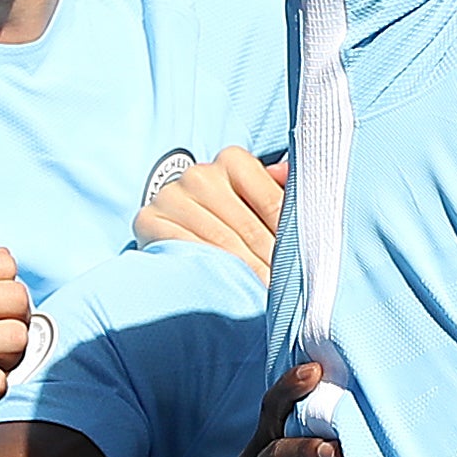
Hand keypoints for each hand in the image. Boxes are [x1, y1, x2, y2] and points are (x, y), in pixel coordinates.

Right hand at [136, 148, 286, 283]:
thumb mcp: (255, 198)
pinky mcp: (149, 220)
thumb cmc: (227, 213)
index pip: (273, 203)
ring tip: (265, 295)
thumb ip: (281, 192)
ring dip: (246, 273)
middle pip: (248, 227)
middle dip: (272, 262)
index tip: (306, 264)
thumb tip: (292, 178)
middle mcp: (201, 174)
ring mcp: (172, 196)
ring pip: (221, 243)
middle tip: (290, 291)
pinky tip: (228, 288)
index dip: (291, 237)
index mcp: (233, 161)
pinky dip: (212, 271)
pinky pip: (188, 250)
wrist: (174, 222)